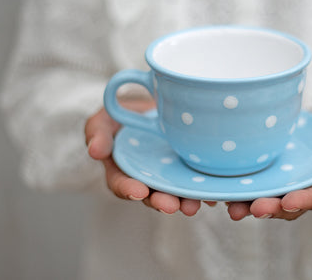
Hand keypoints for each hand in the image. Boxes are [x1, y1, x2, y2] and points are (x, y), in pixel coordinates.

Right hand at [84, 99, 210, 215]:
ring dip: (186, 201)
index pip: (122, 184)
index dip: (129, 189)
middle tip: (172, 205)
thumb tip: (95, 150)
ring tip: (196, 204)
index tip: (139, 191)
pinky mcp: (188, 169)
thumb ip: (97, 133)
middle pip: (153, 195)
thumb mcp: (103, 120)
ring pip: (177, 193)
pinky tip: (217, 190)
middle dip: (162, 201)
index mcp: (123, 171)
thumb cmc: (122, 116)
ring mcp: (168, 175)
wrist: (148, 106)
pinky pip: (197, 181)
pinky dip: (206, 188)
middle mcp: (146, 178)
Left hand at [227, 112, 311, 220]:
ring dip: (248, 201)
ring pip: (267, 194)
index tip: (288, 202)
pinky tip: (223, 183)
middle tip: (249, 209)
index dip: (302, 201)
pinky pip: (257, 177)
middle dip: (267, 207)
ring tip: (230, 204)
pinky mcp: (275, 165)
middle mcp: (305, 187)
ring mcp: (288, 177)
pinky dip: (241, 182)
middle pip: (285, 204)